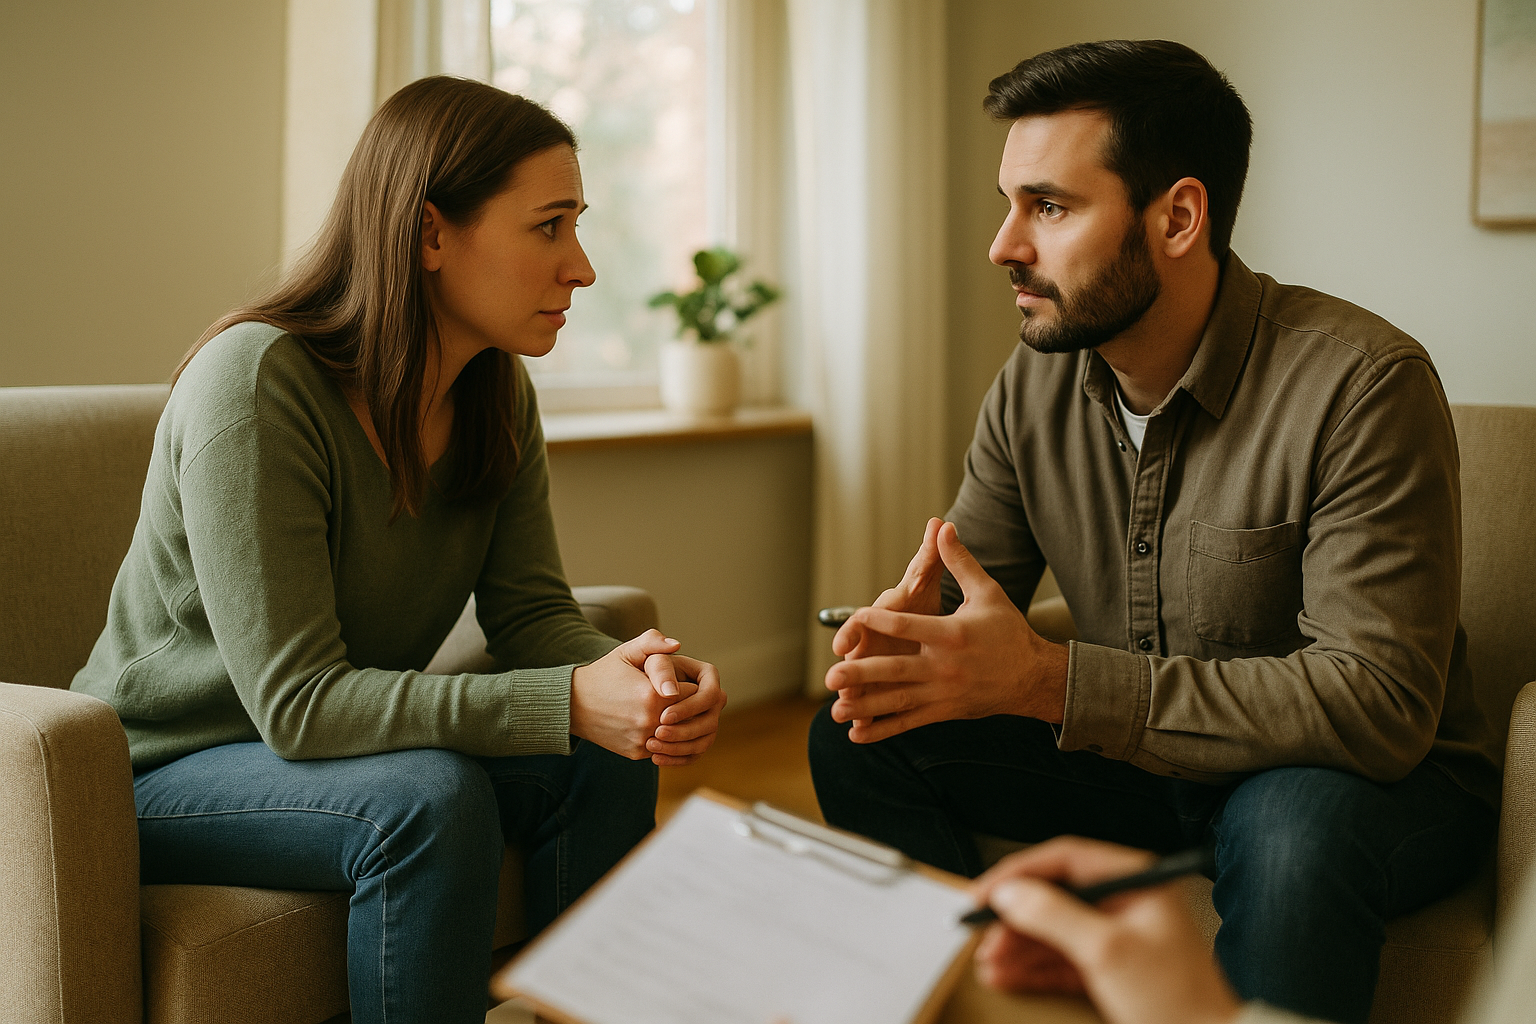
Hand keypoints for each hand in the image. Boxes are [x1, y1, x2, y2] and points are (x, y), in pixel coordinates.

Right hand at [571, 630, 696, 761]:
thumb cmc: (604, 674)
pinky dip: (661, 735)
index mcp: (653, 696)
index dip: (689, 684)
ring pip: (677, 733)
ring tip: (665, 708)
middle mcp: (650, 722)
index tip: (680, 680)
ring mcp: (643, 740)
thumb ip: (653, 643)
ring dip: (676, 723)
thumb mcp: (626, 652)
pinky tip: (651, 722)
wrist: (572, 705)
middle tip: (674, 695)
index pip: (693, 693)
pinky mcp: (637, 753)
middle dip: (686, 705)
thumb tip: (677, 645)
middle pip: (688, 716)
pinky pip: (661, 745)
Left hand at [645, 653, 726, 765]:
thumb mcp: (639, 652)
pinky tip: (655, 758)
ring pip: (704, 741)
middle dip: (684, 730)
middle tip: (657, 733)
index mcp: (707, 675)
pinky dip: (677, 759)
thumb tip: (672, 690)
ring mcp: (707, 720)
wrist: (625, 689)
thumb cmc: (634, 667)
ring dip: (679, 748)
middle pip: (710, 721)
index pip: (710, 694)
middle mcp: (712, 699)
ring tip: (652, 747)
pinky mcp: (697, 738)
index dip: (689, 707)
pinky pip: (694, 754)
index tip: (663, 715)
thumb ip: (653, 648)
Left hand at [823, 521, 1066, 741]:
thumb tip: (944, 528)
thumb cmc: (1008, 631)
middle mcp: (945, 667)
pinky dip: (883, 730)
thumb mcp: (987, 592)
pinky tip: (856, 735)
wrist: (1033, 677)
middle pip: (897, 671)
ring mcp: (943, 694)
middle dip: (863, 674)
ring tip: (835, 711)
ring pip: (898, 701)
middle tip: (831, 676)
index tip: (854, 619)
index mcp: (952, 635)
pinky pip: (908, 722)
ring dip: (865, 706)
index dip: (879, 621)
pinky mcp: (943, 712)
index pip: (908, 626)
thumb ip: (960, 563)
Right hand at [970, 837, 1240, 1023]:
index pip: (1064, 859)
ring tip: (989, 962)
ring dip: (1016, 945)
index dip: (1018, 874)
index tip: (984, 894)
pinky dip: (1031, 967)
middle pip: (1053, 895)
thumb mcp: (1107, 950)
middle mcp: (1123, 902)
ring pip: (1051, 930)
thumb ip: (1053, 915)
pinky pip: (1058, 959)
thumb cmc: (1177, 1000)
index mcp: (1134, 880)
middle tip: (981, 934)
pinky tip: (1006, 975)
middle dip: (1014, 918)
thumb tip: (1010, 893)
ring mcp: (1115, 936)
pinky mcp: (1108, 969)